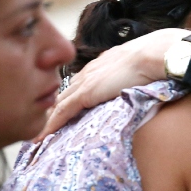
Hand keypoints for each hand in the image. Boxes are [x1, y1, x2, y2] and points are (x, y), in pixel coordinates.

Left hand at [37, 28, 190, 139]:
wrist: (153, 54)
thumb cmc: (154, 59)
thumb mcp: (138, 67)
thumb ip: (131, 75)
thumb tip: (138, 82)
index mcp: (100, 64)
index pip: (78, 84)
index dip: (67, 98)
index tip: (59, 110)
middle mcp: (88, 71)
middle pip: (63, 93)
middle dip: (51, 108)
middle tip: (39, 123)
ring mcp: (86, 82)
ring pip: (58, 103)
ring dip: (46, 118)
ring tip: (36, 132)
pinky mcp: (86, 93)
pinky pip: (62, 112)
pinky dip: (50, 124)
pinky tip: (41, 135)